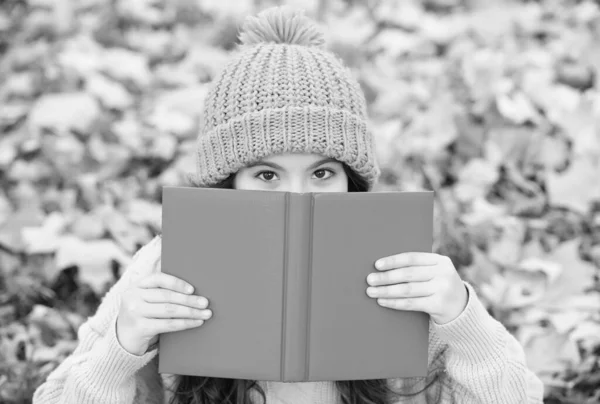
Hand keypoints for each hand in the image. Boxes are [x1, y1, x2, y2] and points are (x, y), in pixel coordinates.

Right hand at [116, 238, 212, 355]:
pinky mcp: (140, 328)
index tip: (192, 289)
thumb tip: (192, 289)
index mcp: (136, 286)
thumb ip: (160, 293)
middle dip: (189, 299)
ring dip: (191, 312)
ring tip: (205, 313)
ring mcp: (134, 312)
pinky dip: (185, 323)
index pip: (158, 278)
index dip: (176, 282)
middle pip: (166, 296)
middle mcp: (132, 297)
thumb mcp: (145, 301)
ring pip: (169, 310)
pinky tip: (196, 322)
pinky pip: (168, 324)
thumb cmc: (142, 317)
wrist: (121, 341)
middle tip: (206, 302)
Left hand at [365, 252, 467, 324]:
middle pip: (408, 274)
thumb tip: (383, 267)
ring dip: (386, 291)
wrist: (462, 309)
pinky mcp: (439, 305)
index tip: (377, 265)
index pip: (412, 258)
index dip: (393, 261)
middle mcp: (443, 273)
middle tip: (370, 280)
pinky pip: (411, 303)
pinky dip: (394, 302)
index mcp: (440, 260)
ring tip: (371, 291)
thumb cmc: (439, 286)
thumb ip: (417, 267)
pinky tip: (382, 302)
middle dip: (386, 277)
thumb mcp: (435, 272)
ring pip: (408, 289)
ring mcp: (442, 290)